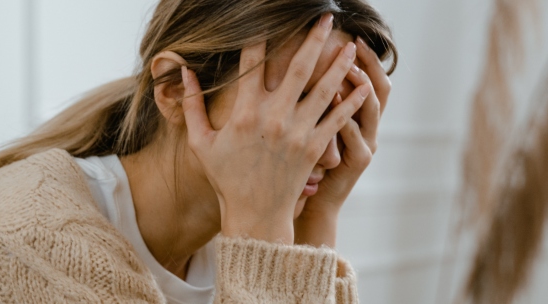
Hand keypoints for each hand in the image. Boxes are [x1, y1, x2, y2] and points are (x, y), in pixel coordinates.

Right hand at [180, 14, 370, 243]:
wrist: (255, 214)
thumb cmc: (226, 178)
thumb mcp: (201, 143)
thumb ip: (191, 106)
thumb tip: (184, 72)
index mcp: (245, 112)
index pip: (253, 62)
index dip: (260, 36)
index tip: (268, 17)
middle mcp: (274, 117)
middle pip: (299, 67)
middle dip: (314, 38)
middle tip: (326, 17)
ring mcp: (298, 131)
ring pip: (325, 88)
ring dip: (339, 63)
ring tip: (351, 44)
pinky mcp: (315, 147)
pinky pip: (338, 119)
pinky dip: (352, 101)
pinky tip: (363, 85)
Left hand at [294, 37, 391, 247]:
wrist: (311, 204)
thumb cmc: (307, 164)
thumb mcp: (315, 129)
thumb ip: (317, 102)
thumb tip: (304, 67)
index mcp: (361, 118)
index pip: (372, 81)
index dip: (368, 60)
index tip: (354, 38)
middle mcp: (370, 129)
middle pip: (380, 89)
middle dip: (369, 65)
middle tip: (355, 46)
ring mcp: (367, 145)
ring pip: (371, 109)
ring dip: (360, 87)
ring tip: (349, 68)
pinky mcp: (357, 161)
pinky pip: (354, 135)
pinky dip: (345, 116)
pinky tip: (332, 100)